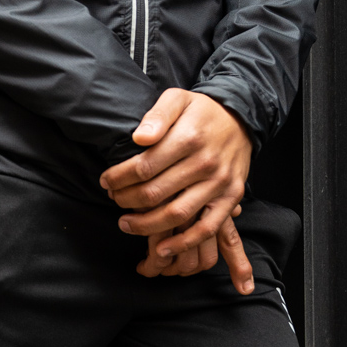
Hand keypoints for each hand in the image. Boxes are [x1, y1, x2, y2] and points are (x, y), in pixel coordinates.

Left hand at [100, 89, 254, 292]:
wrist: (241, 118)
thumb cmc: (201, 111)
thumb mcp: (177, 99)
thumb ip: (157, 116)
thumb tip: (139, 139)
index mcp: (189, 138)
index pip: (143, 166)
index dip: (118, 178)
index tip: (106, 181)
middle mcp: (205, 163)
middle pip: (155, 192)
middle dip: (126, 200)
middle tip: (113, 200)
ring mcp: (219, 183)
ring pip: (177, 214)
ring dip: (146, 225)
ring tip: (126, 224)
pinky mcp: (231, 198)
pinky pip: (206, 228)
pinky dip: (183, 243)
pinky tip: (161, 248)